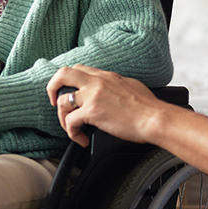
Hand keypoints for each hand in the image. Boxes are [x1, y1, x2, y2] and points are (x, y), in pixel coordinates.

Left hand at [46, 65, 163, 146]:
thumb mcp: (132, 86)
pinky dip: (72, 133)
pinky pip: (70, 122)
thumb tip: (113, 92)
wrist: (155, 119)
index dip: (69, 80)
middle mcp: (97, 82)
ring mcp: (93, 96)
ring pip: (62, 101)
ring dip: (62, 118)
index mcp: (107, 76)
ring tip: (72, 128)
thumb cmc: (149, 108)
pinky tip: (81, 139)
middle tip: (54, 101)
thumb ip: (117, 86)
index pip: (80, 69)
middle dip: (52, 87)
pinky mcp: (92, 112)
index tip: (69, 92)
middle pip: (63, 74)